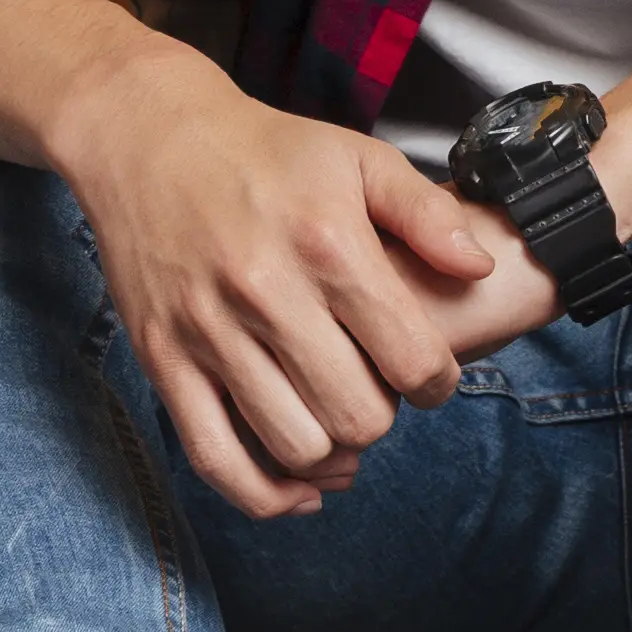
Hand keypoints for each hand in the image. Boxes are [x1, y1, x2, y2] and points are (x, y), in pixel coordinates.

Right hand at [43, 45, 513, 518]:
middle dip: (384, 416)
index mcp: (329, 246)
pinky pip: (215, 458)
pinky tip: (299, 486)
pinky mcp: (163, 359)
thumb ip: (428, 215)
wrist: (150, 138)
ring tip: (341, 426)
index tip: (430, 374)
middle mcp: (268, 294)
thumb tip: (480, 270)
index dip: (438, 383)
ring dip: (331, 454)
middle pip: (357, 415)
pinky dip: (265, 493)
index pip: (413, 360)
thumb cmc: (267, 152)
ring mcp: (209, 332)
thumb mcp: (360, 158)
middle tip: (378, 391)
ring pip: (293, 445)